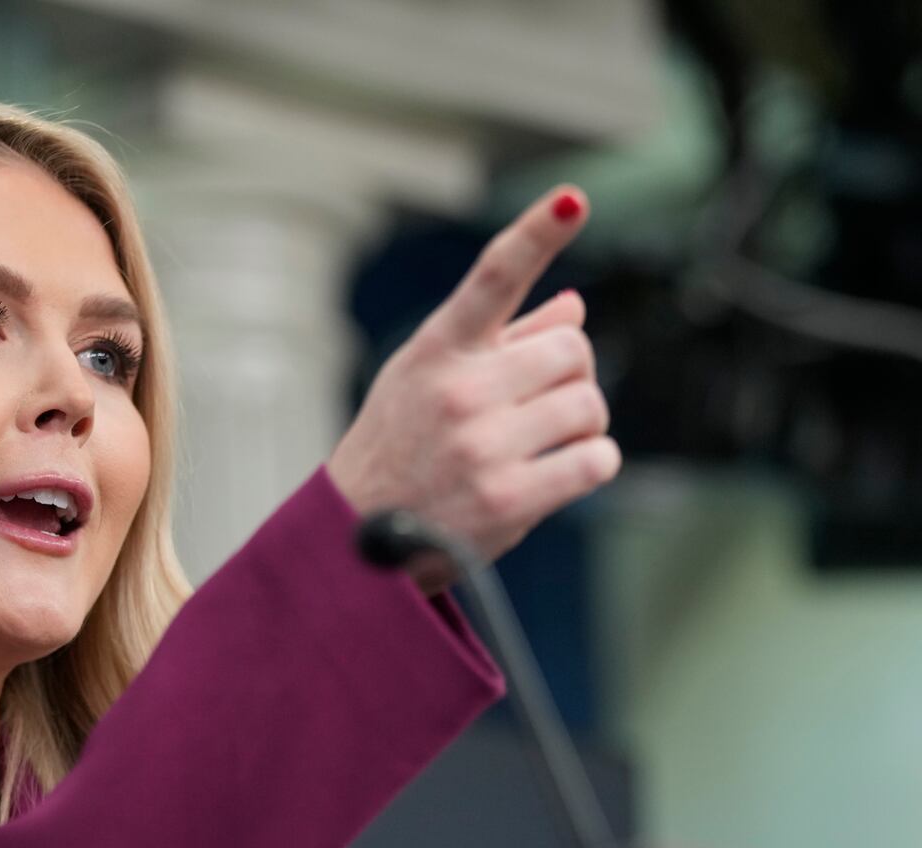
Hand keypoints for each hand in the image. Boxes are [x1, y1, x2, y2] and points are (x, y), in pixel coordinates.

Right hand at [325, 185, 620, 592]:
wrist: (357, 541)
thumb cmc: (399, 449)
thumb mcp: (427, 380)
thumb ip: (501, 341)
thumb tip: (574, 307)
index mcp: (437, 349)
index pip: (492, 276)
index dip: (536, 233)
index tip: (570, 200)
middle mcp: (458, 391)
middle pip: (573, 351)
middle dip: (570, 377)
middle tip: (540, 403)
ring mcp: (483, 445)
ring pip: (589, 406)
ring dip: (581, 425)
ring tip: (540, 444)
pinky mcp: (508, 498)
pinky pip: (596, 460)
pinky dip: (591, 464)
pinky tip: (557, 473)